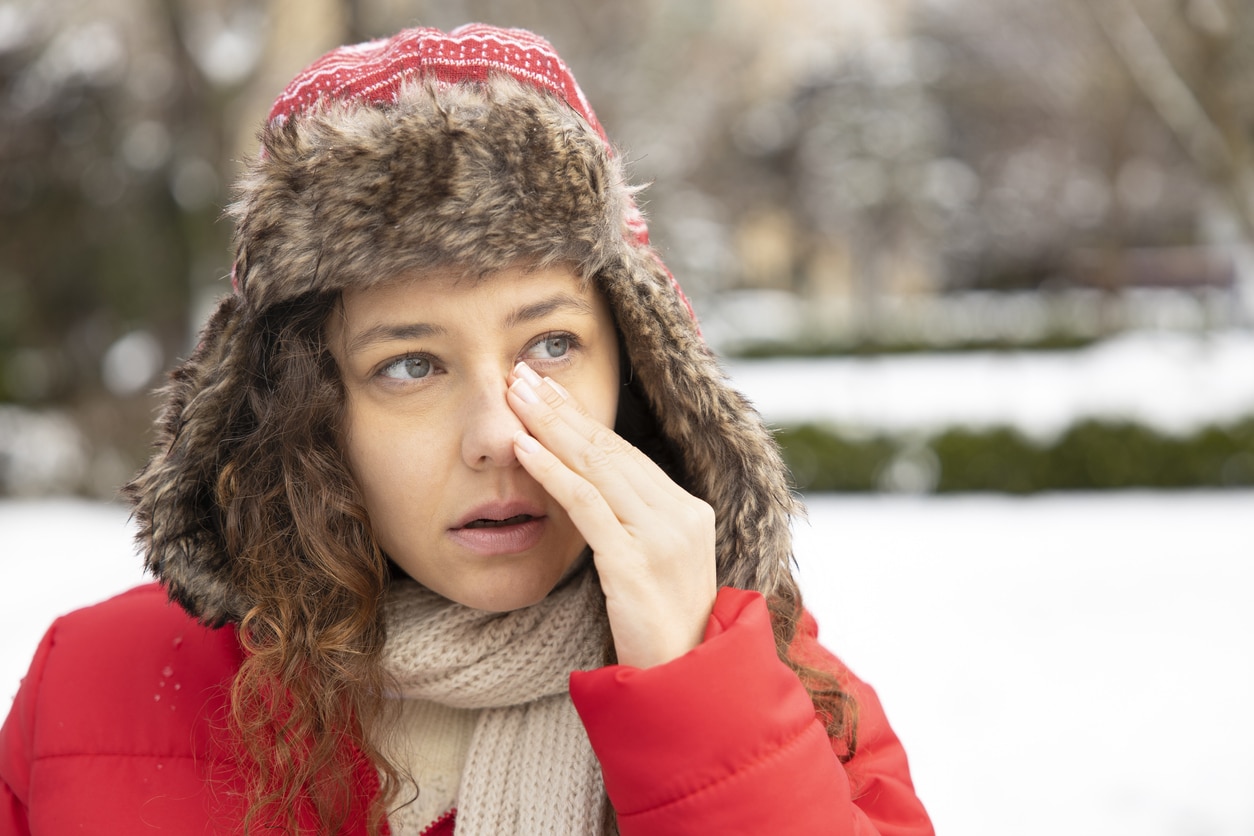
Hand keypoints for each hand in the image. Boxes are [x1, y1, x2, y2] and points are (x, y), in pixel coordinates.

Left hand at [507, 362, 716, 667]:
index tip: (547, 389)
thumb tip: (581, 485)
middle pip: (610, 448)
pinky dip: (552, 472)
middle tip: (521, 374)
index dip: (582, 418)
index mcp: (688, 510)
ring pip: (597, 466)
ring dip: (550, 426)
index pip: (626, 453)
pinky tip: (524, 449)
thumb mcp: (653, 563)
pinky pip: (587, 506)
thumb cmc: (660, 627)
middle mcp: (680, 515)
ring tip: (515, 396)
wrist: (683, 683)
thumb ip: (630, 523)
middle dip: (561, 408)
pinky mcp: (636, 563)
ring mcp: (661, 537)